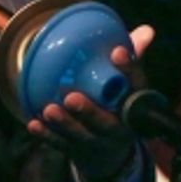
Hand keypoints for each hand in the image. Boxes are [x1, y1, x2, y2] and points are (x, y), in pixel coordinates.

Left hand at [26, 25, 154, 181]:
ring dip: (65, 124)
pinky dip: (47, 135)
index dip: (129, 70)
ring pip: (82, 135)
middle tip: (71, 97)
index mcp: (134, 105)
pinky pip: (62, 145)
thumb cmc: (118, 103)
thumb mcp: (128, 83)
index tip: (117, 52)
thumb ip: (133, 56)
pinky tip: (34, 124)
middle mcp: (120, 127)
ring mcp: (99, 142)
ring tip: (49, 110)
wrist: (111, 149)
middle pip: (107, 122)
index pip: (136, 87)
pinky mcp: (79, 151)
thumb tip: (146, 30)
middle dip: (90, 111)